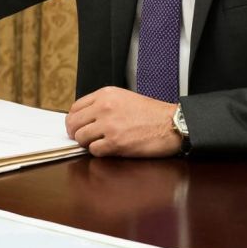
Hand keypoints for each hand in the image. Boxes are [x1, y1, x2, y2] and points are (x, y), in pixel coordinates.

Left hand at [65, 86, 181, 157]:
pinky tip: (110, 149)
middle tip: (84, 139)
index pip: (75, 108)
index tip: (77, 127)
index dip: (74, 120)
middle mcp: (104, 107)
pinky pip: (94, 151)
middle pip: (73, 123)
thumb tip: (84, 118)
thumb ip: (103, 105)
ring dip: (88, 144)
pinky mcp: (115, 142)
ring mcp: (109, 125)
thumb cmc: (152, 114)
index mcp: (105, 94)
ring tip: (100, 143)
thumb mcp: (124, 98)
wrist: (173, 124)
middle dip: (76, 133)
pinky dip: (99, 152)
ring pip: (81, 138)